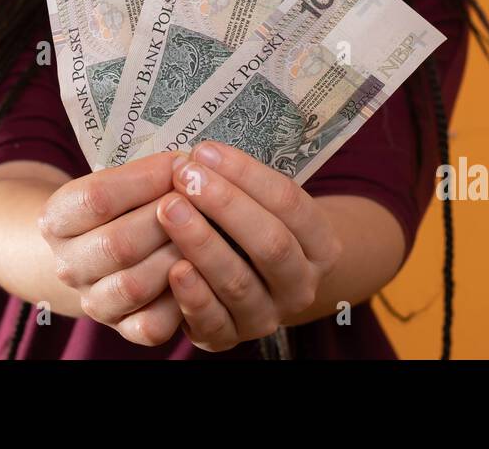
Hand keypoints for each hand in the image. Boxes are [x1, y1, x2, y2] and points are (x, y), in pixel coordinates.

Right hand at [37, 151, 185, 345]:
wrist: (104, 253)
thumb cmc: (122, 206)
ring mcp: (93, 301)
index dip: (146, 178)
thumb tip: (190, 165)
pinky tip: (197, 271)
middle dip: (168, 219)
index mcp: (56, 220)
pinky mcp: (123, 328)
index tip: (180, 164)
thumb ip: (147, 174)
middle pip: (118, 244)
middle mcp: (67, 265)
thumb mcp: (118, 181)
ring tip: (204, 232)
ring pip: (135, 285)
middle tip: (200, 200)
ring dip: (177, 256)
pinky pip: (152, 324)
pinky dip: (180, 300)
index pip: (96, 198)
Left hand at [156, 140, 342, 351]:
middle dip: (225, 204)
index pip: (289, 202)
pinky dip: (193, 294)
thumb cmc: (250, 230)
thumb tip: (200, 156)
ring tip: (169, 208)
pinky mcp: (230, 338)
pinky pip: (214, 320)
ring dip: (201, 242)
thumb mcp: (263, 207)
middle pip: (270, 242)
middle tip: (186, 177)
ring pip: (238, 281)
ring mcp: (268, 316)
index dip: (246, 174)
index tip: (205, 151)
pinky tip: (173, 267)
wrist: (254, 289)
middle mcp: (301, 284)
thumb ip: (242, 186)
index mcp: (320, 244)